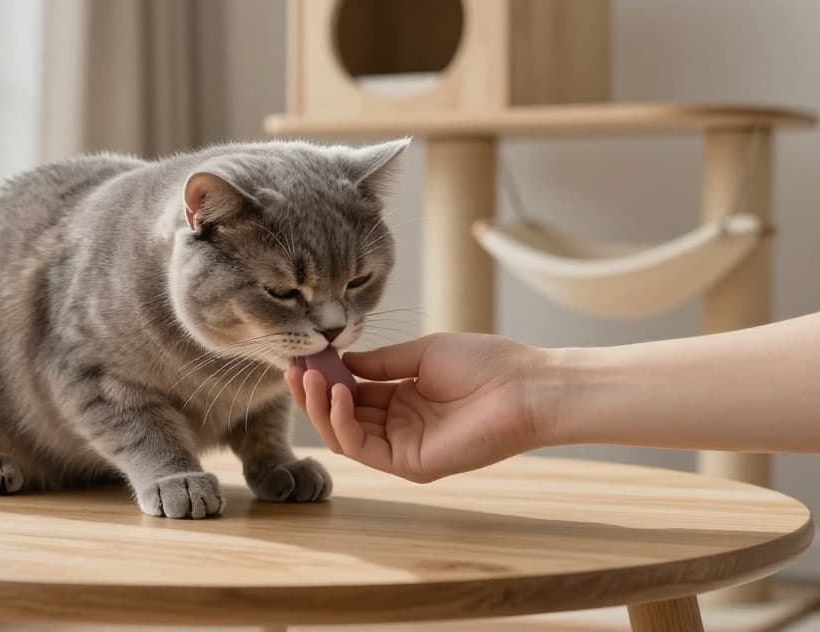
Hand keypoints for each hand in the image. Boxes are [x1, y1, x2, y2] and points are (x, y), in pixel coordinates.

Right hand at [285, 333, 550, 482]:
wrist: (524, 386)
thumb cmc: (485, 363)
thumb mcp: (421, 354)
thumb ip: (380, 363)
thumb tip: (341, 361)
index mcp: (402, 398)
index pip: (350, 393)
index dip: (325, 376)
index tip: (305, 355)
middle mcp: (398, 426)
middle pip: (340, 416)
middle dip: (313, 393)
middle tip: (294, 368)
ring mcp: (402, 447)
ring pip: (343, 435)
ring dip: (320, 407)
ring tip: (310, 378)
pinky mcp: (410, 464)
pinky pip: (362, 447)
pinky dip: (342, 422)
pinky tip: (337, 393)